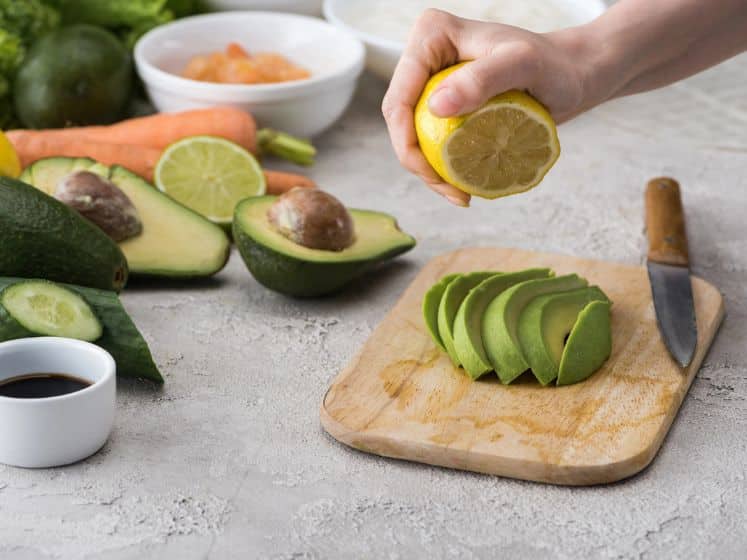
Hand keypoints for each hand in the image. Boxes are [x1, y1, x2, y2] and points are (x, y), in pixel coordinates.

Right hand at [381, 9, 593, 206]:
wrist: (572, 75)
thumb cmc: (555, 66)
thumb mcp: (523, 65)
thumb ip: (483, 79)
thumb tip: (435, 108)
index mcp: (431, 35)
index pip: (400, 98)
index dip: (407, 143)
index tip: (437, 175)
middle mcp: (426, 55)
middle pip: (401, 120)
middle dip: (417, 163)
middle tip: (452, 193)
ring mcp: (433, 80)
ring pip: (412, 135)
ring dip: (429, 171)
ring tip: (460, 196)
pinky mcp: (444, 102)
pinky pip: (430, 140)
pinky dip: (443, 167)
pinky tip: (464, 187)